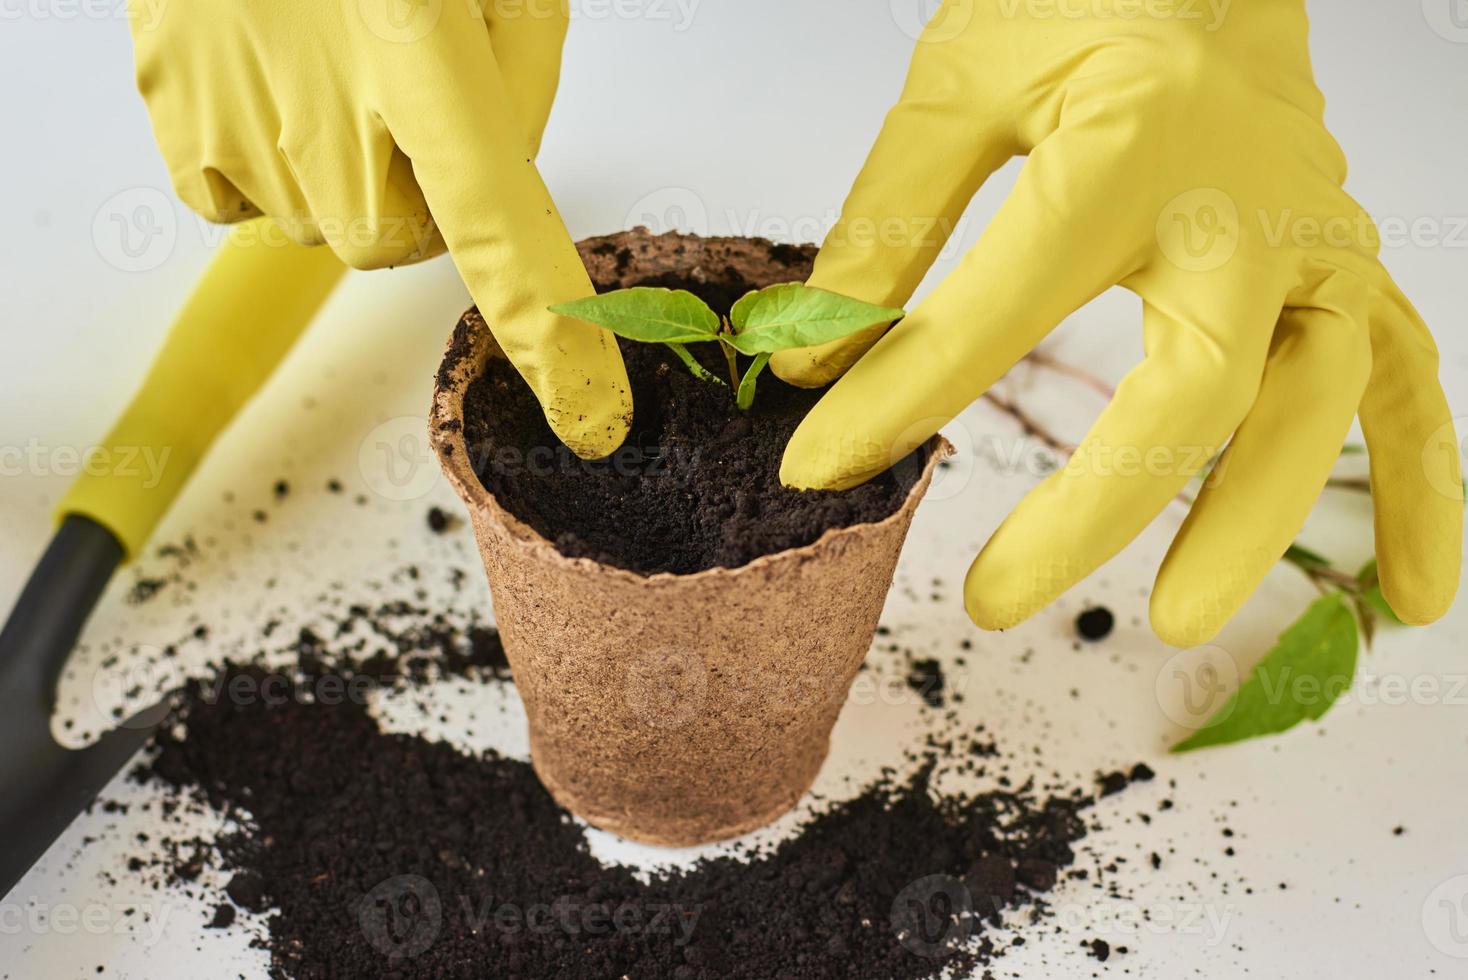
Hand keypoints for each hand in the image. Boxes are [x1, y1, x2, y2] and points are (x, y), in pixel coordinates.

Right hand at [130, 0, 629, 457]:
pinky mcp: (170, 110)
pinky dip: (265, 163)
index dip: (554, 339)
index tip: (592, 421)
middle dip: (420, 194)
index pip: (506, 239)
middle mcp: (331, 119)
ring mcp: (240, 123)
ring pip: (324, 224)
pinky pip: (237, 201)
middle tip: (406, 96)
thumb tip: (494, 183)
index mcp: (430, 70)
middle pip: (401, 244)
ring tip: (329, 60)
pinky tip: (271, 82)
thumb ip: (518, 92)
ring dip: (344, 170)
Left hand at [775, 1, 1460, 644]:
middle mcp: (1246, 203)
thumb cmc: (1082, 1)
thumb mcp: (958, 85)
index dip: (899, 400)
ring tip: (1178, 624)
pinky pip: (1407, 381)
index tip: (821, 465)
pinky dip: (1422, 489)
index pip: (997, 310)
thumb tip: (811, 361)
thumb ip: (888, 222)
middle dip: (1091, 510)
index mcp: (1130, 145)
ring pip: (1314, 405)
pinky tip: (1409, 595)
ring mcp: (1318, 239)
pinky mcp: (1353, 266)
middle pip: (1190, 390)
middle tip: (991, 600)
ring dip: (1252, 525)